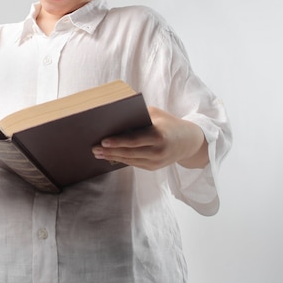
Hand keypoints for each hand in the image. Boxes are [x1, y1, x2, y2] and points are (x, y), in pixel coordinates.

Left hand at [92, 106, 208, 170]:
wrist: (188, 141)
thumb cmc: (168, 123)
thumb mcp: (156, 114)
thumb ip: (138, 115)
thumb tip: (115, 116)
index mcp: (159, 136)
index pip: (134, 140)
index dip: (118, 142)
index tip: (103, 141)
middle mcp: (158, 151)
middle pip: (129, 152)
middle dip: (110, 151)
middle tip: (94, 148)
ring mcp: (156, 162)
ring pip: (130, 160)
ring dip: (112, 157)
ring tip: (97, 153)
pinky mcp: (154, 167)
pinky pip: (134, 164)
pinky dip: (122, 159)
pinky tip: (110, 156)